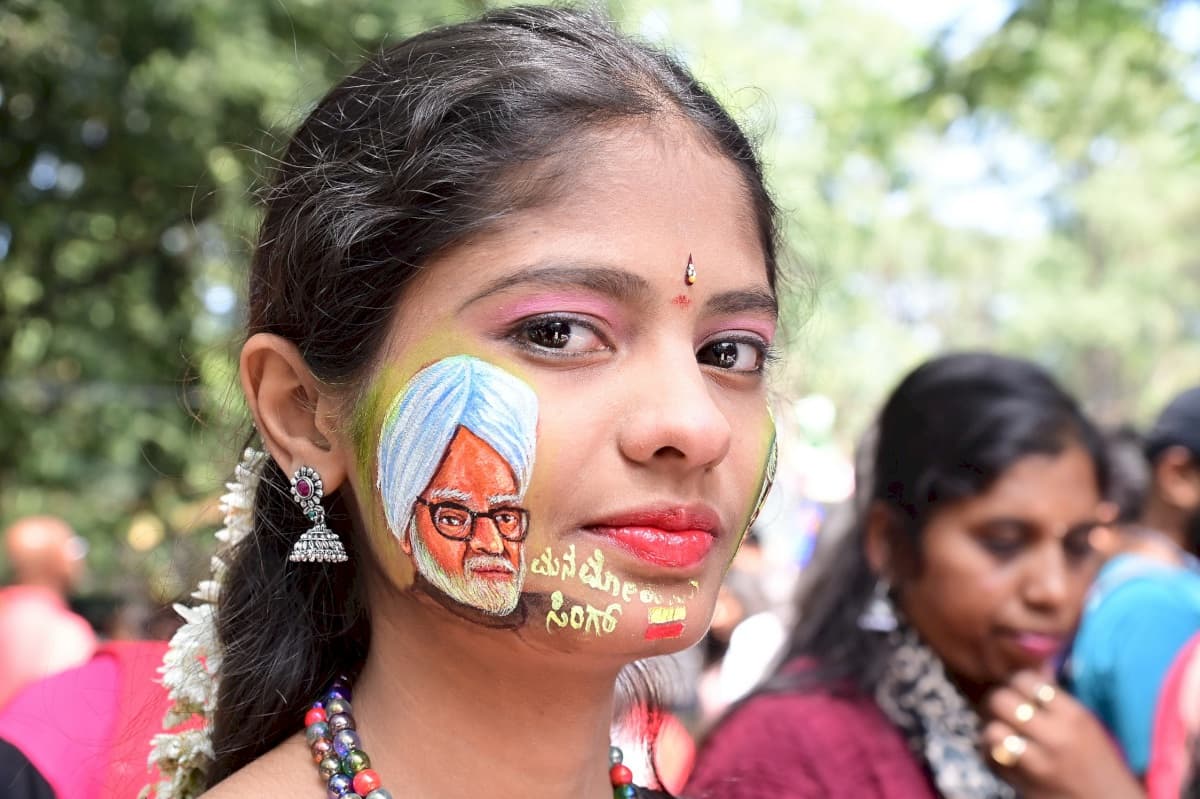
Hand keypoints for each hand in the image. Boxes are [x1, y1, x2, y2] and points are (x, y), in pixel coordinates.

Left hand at [981, 670, 1143, 798]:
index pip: (1026, 680)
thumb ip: (1058, 697)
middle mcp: (1055, 737)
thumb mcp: (1088, 723)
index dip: (1018, 682)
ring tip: (1002, 732)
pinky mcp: (1026, 786)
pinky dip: (991, 754)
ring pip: (992, 731)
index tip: (1022, 691)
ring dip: (993, 730)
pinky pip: (992, 760)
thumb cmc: (1099, 762)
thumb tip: (1037, 668)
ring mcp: (1039, 764)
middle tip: (1005, 709)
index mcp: (1074, 716)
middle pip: (1002, 701)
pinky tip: (1002, 753)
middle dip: (999, 702)